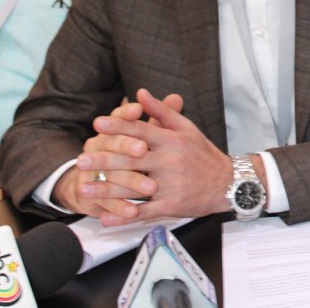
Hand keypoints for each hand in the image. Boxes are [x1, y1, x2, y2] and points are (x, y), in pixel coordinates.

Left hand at [59, 90, 240, 224]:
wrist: (229, 183)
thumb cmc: (203, 154)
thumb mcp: (187, 128)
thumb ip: (162, 111)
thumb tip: (140, 93)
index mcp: (172, 141)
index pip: (142, 131)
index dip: (119, 127)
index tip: (97, 124)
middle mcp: (170, 162)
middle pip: (133, 160)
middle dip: (105, 160)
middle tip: (80, 160)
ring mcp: (170, 185)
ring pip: (134, 188)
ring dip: (107, 190)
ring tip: (84, 189)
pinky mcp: (172, 205)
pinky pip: (145, 212)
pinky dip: (123, 217)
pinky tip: (105, 217)